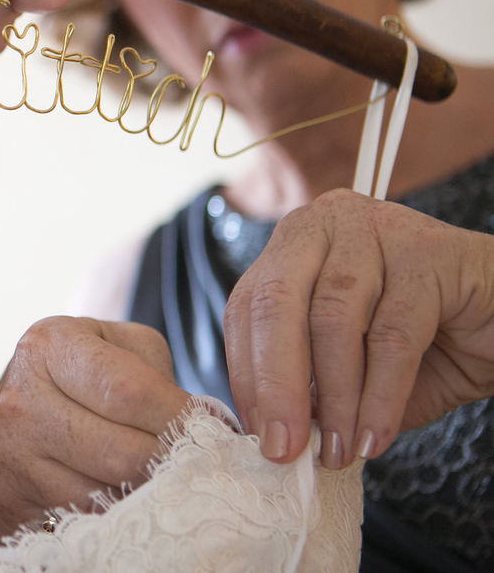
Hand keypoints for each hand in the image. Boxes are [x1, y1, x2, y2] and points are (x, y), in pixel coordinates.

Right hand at [0, 316, 191, 542]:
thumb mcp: (117, 348)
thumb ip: (158, 375)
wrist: (17, 415)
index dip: (179, 416)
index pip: (129, 391)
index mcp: (50, 345)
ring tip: (162, 476)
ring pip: (107, 496)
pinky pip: (85, 520)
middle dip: (170, 461)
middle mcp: (21, 398)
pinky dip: (117, 513)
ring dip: (147, 491)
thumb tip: (210, 426)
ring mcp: (11, 453)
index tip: (210, 429)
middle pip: (122, 452)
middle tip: (193, 460)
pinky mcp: (10, 499)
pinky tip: (127, 495)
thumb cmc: (81, 373)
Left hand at [225, 188, 493, 468]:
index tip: (255, 434)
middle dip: (276, 385)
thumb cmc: (427, 339)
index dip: (247, 374)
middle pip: (278, 305)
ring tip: (337, 450)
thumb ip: (312, 389)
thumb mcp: (355, 368)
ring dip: (333, 398)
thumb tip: (273, 436)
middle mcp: (327, 225)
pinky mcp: (429, 252)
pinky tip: (375, 435)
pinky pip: (393, 334)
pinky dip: (380, 394)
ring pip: (334, 320)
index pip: (248, 307)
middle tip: (282, 449)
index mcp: (295, 246)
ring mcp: (377, 230)